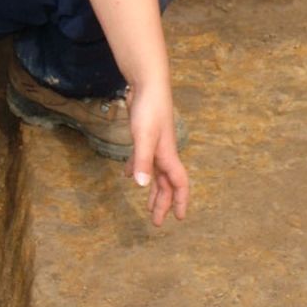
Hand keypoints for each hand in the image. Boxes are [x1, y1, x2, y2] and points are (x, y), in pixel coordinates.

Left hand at [124, 86, 188, 226]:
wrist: (147, 84)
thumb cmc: (149, 109)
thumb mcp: (143, 136)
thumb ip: (142, 161)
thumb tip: (141, 186)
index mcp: (167, 155)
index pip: (179, 184)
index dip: (180, 201)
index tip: (178, 218)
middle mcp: (164, 153)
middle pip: (166, 184)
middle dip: (162, 203)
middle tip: (156, 222)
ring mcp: (155, 144)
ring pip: (155, 174)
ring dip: (151, 190)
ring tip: (146, 206)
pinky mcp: (144, 136)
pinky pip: (143, 160)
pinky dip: (137, 169)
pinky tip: (126, 175)